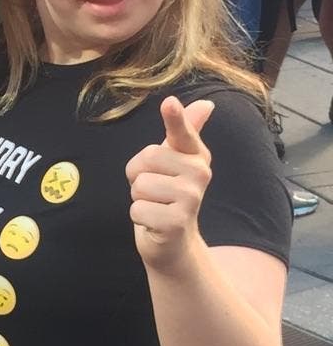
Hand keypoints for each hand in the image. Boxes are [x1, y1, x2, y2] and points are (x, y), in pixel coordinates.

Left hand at [125, 96, 214, 273]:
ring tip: (155, 206)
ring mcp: (190, 198)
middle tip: (154, 191)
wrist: (174, 242)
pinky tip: (155, 222)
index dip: (176, 118)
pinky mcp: (177, 221)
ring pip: (139, 185)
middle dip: (138, 176)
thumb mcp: (174, 161)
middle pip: (146, 158)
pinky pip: (137, 209)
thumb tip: (207, 104)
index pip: (184, 132)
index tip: (169, 103)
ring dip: (138, 199)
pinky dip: (139, 217)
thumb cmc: (167, 196)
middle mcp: (199, 174)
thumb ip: (184, 131)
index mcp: (195, 156)